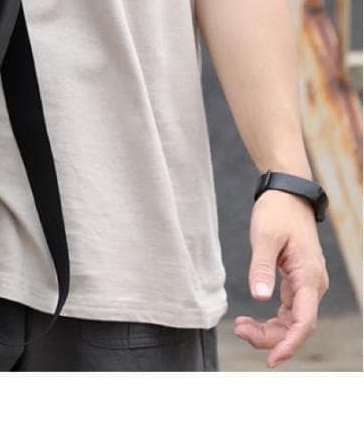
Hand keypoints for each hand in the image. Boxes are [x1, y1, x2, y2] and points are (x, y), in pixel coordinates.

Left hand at [233, 188, 328, 368]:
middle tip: (240, 331)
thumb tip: (259, 297)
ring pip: (292, 320)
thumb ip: (262, 267)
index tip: (272, 358)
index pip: (304, 321)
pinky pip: (288, 310)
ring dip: (268, 330)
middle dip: (270, 337)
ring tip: (240, 327)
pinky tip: (250, 320)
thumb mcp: (265, 237)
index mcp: (309, 276)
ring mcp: (306, 284)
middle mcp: (313, 284)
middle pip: (297, 326)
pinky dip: (271, 319)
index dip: (289, 343)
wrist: (287, 194)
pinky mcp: (297, 282)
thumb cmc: (278, 212)